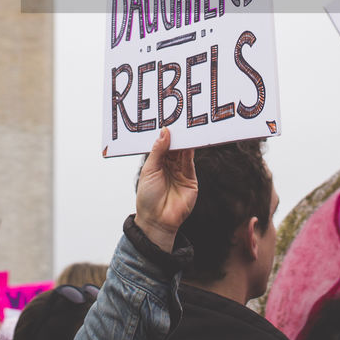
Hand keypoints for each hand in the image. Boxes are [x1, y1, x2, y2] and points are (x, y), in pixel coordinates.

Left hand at [134, 128, 197, 251]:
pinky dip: (191, 150)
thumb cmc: (147, 198)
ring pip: (184, 152)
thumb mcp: (149, 170)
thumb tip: (164, 132)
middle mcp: (169, 167)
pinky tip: (190, 140)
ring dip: (184, 140)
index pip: (162, 145)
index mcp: (156, 164)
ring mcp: (181, 172)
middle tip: (178, 118)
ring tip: (185, 126)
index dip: (165, 134)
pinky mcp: (191, 179)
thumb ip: (158, 151)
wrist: (157, 221)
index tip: (167, 120)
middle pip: (175, 147)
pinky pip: (191, 162)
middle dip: (176, 134)